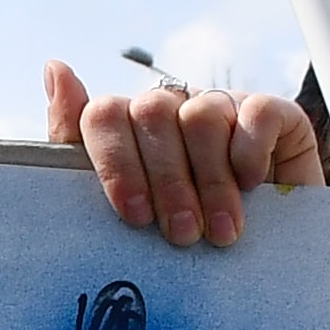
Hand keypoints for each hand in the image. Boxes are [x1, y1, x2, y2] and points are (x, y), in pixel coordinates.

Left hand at [42, 64, 322, 247]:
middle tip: (181, 234)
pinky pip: (256, 113)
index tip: (134, 216)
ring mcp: (222, 108)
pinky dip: (250, 152)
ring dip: (210, 181)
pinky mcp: (273, 114)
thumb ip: (75, 147)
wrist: (261, 262)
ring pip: (201, 116)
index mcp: (129, 129)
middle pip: (151, 112)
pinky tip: (252, 187)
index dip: (116, 162)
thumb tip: (56, 67)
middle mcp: (174, 111)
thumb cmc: (185, 237)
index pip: (104, 115)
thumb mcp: (125, 211)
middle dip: (166, 181)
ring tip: (219, 232)